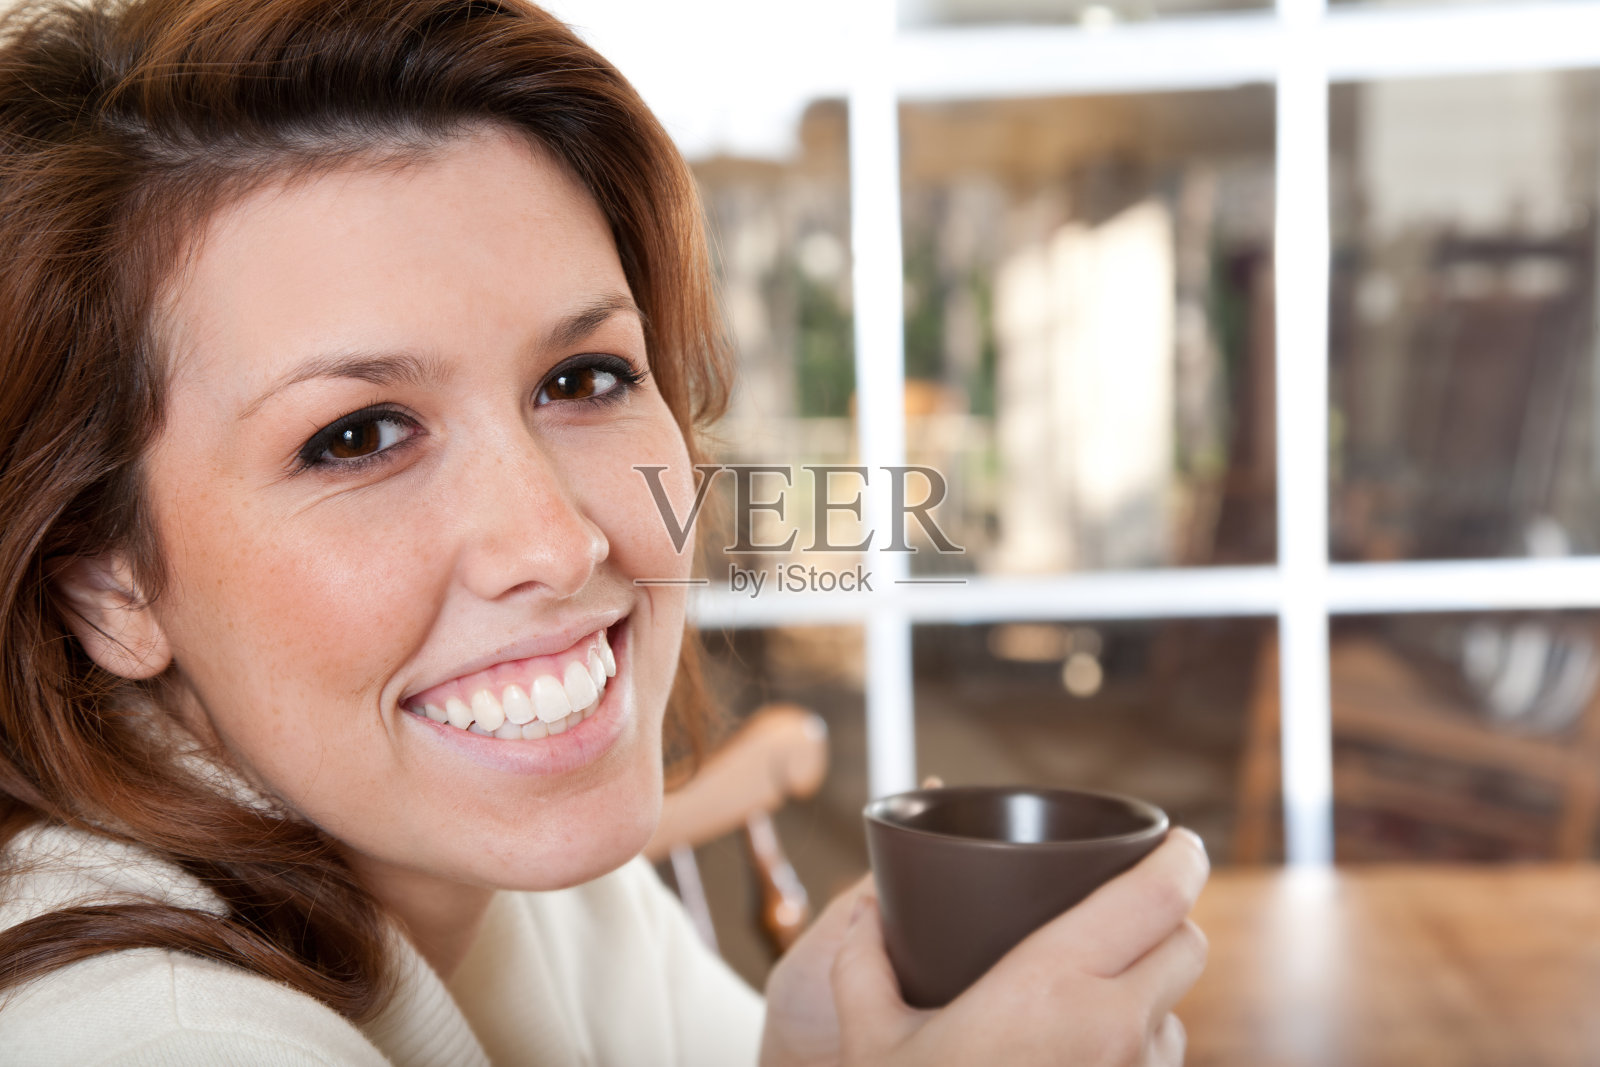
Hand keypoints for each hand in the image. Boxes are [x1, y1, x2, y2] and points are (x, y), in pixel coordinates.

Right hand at [759, 828, 1209, 1066]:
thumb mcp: (870, 1040)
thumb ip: (862, 964)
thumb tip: (867, 914)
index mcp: (1052, 986)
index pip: (1158, 898)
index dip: (1180, 857)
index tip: (1176, 839)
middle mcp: (1113, 1031)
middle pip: (1188, 944)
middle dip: (1167, 916)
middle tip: (1129, 904)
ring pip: (1177, 1010)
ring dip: (1150, 991)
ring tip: (1092, 993)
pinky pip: (1158, 1065)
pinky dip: (1136, 1047)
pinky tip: (1085, 1051)